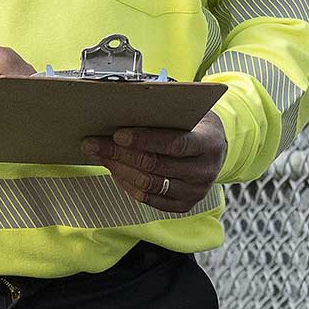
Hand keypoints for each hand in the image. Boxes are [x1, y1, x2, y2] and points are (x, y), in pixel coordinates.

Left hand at [82, 113, 225, 210]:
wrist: (214, 149)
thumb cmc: (195, 125)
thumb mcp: (188, 112)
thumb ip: (164, 111)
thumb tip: (124, 104)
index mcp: (209, 143)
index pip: (174, 144)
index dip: (145, 140)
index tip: (118, 134)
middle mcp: (204, 171)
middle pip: (156, 165)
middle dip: (120, 154)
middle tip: (94, 143)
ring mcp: (195, 191)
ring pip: (149, 184)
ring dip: (119, 169)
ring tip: (100, 155)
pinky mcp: (184, 204)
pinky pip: (149, 199)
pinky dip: (128, 185)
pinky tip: (115, 171)